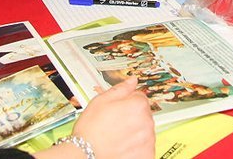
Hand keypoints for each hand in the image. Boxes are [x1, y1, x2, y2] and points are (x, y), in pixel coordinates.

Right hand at [37, 77, 153, 158]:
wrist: (84, 154)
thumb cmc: (91, 129)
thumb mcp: (101, 100)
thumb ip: (121, 89)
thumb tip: (132, 80)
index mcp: (138, 105)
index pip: (140, 97)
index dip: (128, 101)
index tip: (119, 108)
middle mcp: (147, 122)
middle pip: (144, 114)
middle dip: (133, 116)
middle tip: (116, 123)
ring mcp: (148, 140)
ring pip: (145, 131)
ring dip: (136, 132)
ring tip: (118, 136)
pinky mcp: (146, 155)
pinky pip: (146, 147)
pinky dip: (138, 147)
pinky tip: (124, 146)